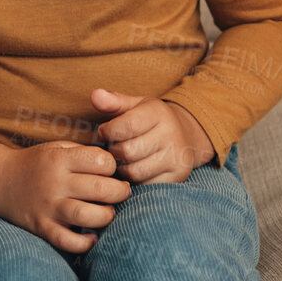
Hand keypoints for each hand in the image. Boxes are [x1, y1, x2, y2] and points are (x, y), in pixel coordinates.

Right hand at [0, 138, 130, 253]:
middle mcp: (54, 182)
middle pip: (102, 189)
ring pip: (88, 216)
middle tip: (119, 192)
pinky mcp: (42, 227)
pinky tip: (92, 236)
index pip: (101, 161)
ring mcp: (47, 206)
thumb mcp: (54, 148)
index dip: (112, 166)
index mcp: (58, 158)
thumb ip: (82, 152)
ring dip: (107, 216)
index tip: (108, 171)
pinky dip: (86, 243)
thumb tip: (117, 165)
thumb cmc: (36, 165)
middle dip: (120, 192)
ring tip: (107, 212)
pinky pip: (69, 242)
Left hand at [92, 89, 214, 183]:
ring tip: (121, 158)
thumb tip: (95, 95)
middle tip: (112, 147)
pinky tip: (133, 168)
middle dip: (113, 150)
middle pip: (128, 151)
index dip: (108, 131)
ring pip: (135, 171)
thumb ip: (113, 101)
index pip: (127, 125)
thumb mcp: (134, 105)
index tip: (104, 132)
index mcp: (158, 113)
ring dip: (121, 167)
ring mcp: (177, 158)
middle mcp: (171, 135)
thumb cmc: (150, 119)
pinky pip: (146, 185)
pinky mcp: (178, 177)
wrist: (186, 134)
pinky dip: (134, 180)